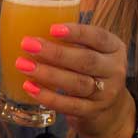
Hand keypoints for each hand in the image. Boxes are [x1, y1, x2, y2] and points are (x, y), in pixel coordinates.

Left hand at [16, 23, 133, 137]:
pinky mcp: (92, 112)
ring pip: (77, 83)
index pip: (98, 37)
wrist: (110, 108)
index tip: (52, 28)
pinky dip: (48, 97)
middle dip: (55, 53)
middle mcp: (114, 70)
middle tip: (27, 44)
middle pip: (85, 60)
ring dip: (47, 74)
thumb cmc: (91, 69)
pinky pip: (69, 105)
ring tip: (23, 65)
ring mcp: (105, 94)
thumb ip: (71, 40)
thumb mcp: (92, 50)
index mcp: (114, 48)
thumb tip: (31, 25)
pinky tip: (30, 87)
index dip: (76, 32)